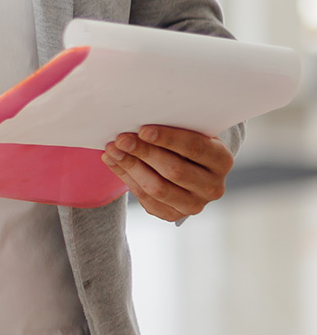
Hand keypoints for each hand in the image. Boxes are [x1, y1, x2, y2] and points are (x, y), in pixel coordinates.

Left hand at [102, 125, 233, 221]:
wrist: (189, 167)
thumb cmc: (185, 141)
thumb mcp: (189, 130)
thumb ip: (173, 125)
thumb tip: (138, 119)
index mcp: (221, 160)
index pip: (194, 148)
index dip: (167, 139)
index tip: (143, 130)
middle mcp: (212, 187)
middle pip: (174, 170)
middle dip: (144, 152)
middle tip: (121, 139)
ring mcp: (194, 205)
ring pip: (158, 188)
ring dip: (131, 166)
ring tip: (112, 149)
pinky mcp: (173, 215)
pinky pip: (146, 198)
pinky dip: (126, 178)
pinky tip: (113, 161)